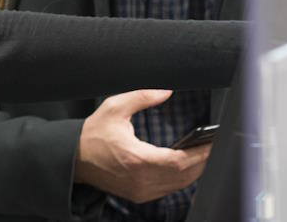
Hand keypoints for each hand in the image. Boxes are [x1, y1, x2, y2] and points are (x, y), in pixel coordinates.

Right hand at [73, 90, 211, 203]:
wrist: (74, 158)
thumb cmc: (93, 134)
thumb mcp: (115, 107)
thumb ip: (142, 97)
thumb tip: (166, 91)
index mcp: (136, 159)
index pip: (179, 161)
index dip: (199, 152)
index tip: (211, 141)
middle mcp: (140, 180)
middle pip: (184, 175)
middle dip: (202, 160)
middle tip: (212, 145)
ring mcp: (140, 191)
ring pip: (178, 185)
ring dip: (194, 170)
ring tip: (204, 153)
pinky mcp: (139, 195)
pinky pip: (168, 189)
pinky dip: (181, 178)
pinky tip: (186, 165)